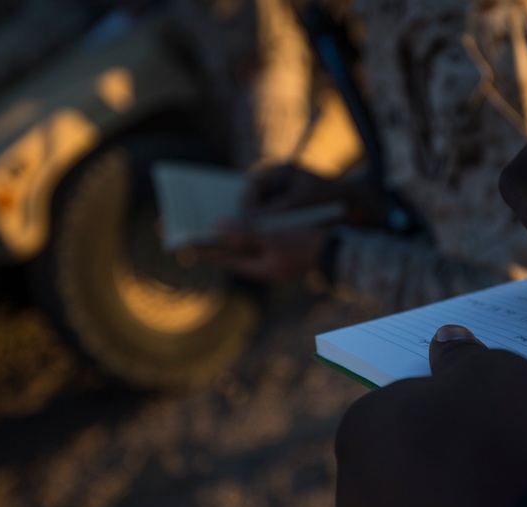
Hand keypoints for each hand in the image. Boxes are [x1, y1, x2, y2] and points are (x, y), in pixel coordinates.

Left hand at [194, 164, 382, 281]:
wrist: (342, 244)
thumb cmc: (307, 243)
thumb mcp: (273, 238)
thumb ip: (244, 234)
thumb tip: (217, 229)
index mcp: (264, 268)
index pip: (228, 260)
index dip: (207, 252)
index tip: (184, 248)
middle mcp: (270, 266)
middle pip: (236, 252)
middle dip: (217, 241)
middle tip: (193, 232)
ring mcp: (280, 257)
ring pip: (249, 244)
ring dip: (233, 233)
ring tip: (213, 222)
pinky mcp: (289, 246)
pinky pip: (263, 238)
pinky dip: (250, 229)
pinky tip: (244, 217)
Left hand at [334, 325, 526, 506]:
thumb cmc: (511, 442)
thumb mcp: (492, 371)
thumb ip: (460, 357)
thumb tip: (444, 342)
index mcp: (360, 433)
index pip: (399, 400)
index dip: (448, 398)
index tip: (488, 402)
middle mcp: (356, 498)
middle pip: (408, 457)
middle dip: (449, 450)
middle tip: (507, 441)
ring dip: (462, 498)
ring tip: (522, 489)